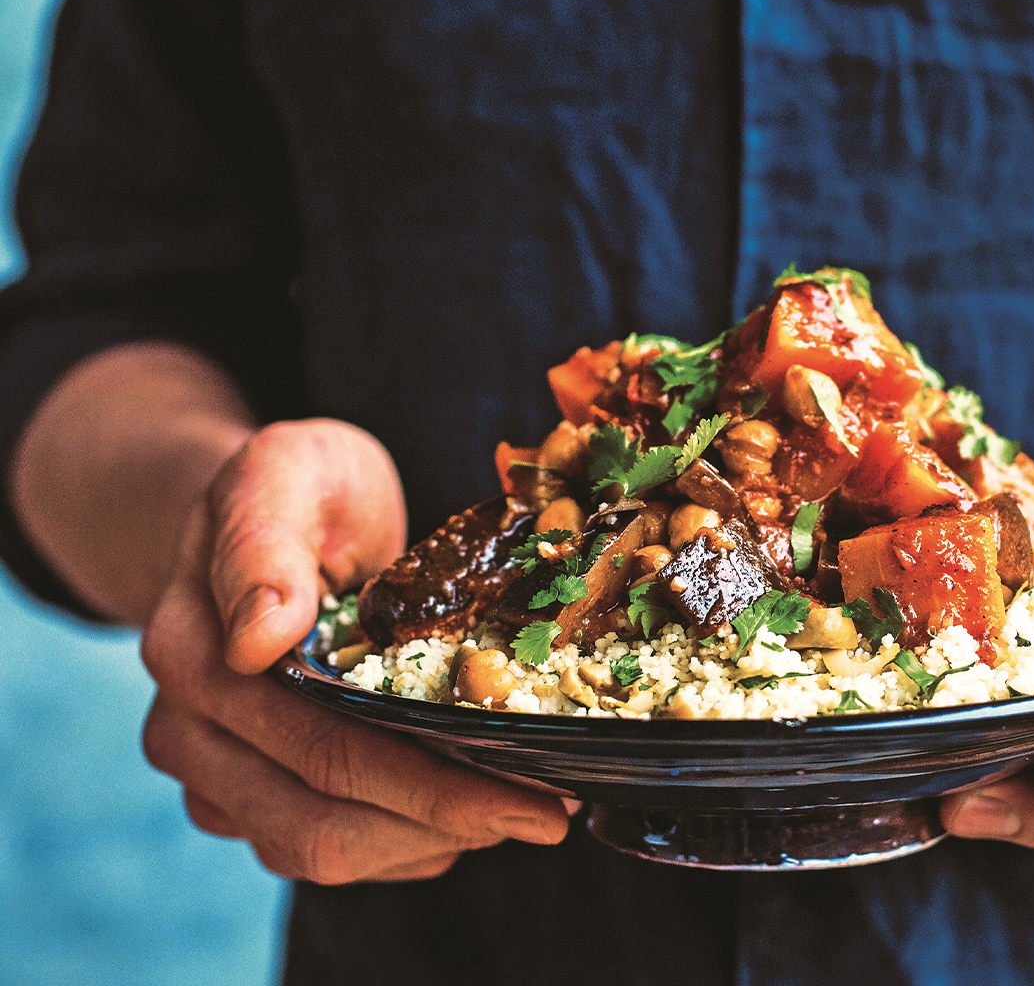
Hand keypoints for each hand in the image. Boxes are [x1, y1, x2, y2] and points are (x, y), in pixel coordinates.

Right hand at [140, 419, 569, 882]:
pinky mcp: (249, 799)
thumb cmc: (300, 490)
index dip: (429, 786)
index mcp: (196, 656)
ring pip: (324, 852)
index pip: (321, 750)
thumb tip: (257, 639)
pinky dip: (407, 842)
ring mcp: (215, 774)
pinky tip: (473, 809)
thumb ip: (265, 543)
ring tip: (527, 809)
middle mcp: (189, 732)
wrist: (272, 516)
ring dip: (432, 841)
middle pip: (323, 823)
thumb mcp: (289, 472)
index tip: (526, 790)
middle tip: (552, 814)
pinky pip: (329, 851)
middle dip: (449, 823)